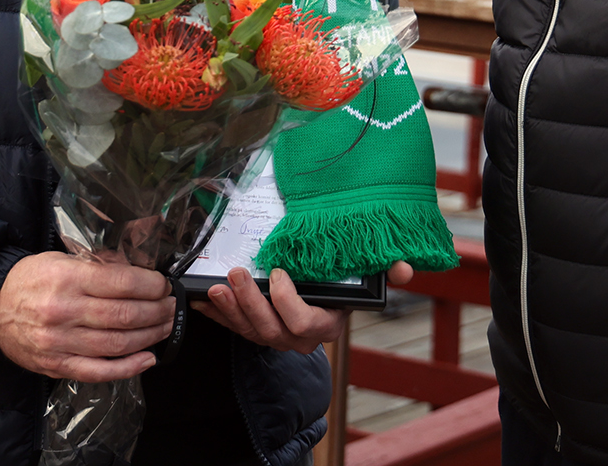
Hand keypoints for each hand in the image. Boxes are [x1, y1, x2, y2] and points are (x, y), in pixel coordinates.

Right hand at [0, 252, 174, 380]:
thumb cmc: (30, 280)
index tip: (162, 285)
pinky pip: (99, 371)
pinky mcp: (57, 365)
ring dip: (149, 337)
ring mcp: (60, 342)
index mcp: (67, 279)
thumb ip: (98, 266)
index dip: (151, 285)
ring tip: (164, 327)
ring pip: (117, 344)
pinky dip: (128, 368)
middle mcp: (64, 311)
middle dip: (157, 311)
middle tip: (170, 306)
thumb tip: (138, 272)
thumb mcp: (62, 260)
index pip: (121, 283)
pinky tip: (147, 358)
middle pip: (124, 315)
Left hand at [195, 262, 414, 352]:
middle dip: (251, 303)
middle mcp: (299, 339)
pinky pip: (234, 329)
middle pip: (272, 330)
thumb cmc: (344, 284)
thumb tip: (404, 268)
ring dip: (231, 309)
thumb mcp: (368, 277)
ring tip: (218, 285)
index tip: (279, 273)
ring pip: (250, 333)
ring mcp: (276, 338)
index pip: (305, 324)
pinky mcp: (256, 332)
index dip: (288, 303)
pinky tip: (202, 299)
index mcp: (326, 327)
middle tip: (237, 274)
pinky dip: (217, 315)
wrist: (323, 296)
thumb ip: (389, 273)